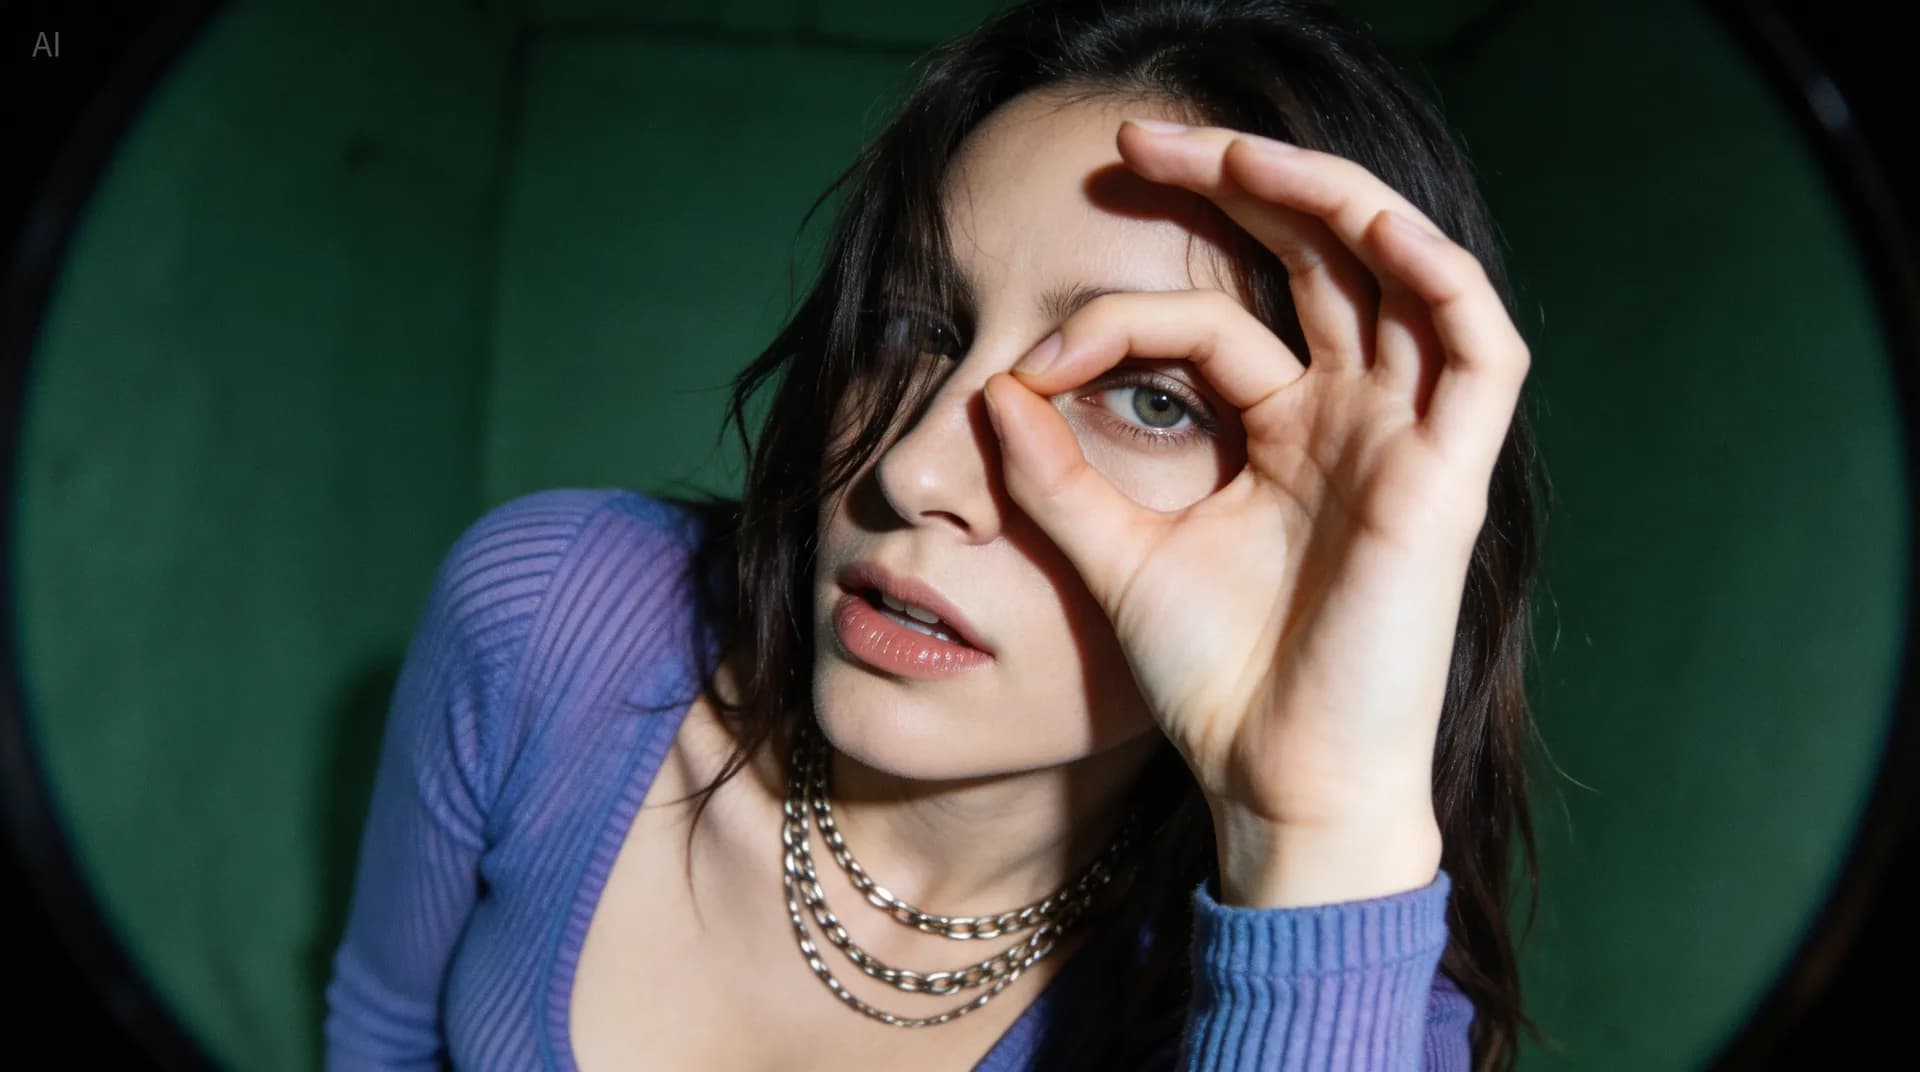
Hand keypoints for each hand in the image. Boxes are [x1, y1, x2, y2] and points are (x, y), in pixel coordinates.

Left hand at [980, 120, 1530, 907]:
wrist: (1276, 783)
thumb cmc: (1214, 683)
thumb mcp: (1116, 556)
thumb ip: (1060, 475)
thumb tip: (993, 389)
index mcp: (1287, 434)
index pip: (1214, 323)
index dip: (1119, 318)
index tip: (1030, 358)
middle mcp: (1353, 420)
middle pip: (1319, 258)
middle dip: (1238, 185)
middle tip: (1139, 142)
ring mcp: (1407, 442)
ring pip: (1402, 272)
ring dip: (1327, 199)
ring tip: (1230, 154)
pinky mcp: (1450, 478)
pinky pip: (1478, 350)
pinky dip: (1437, 276)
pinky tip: (1366, 225)